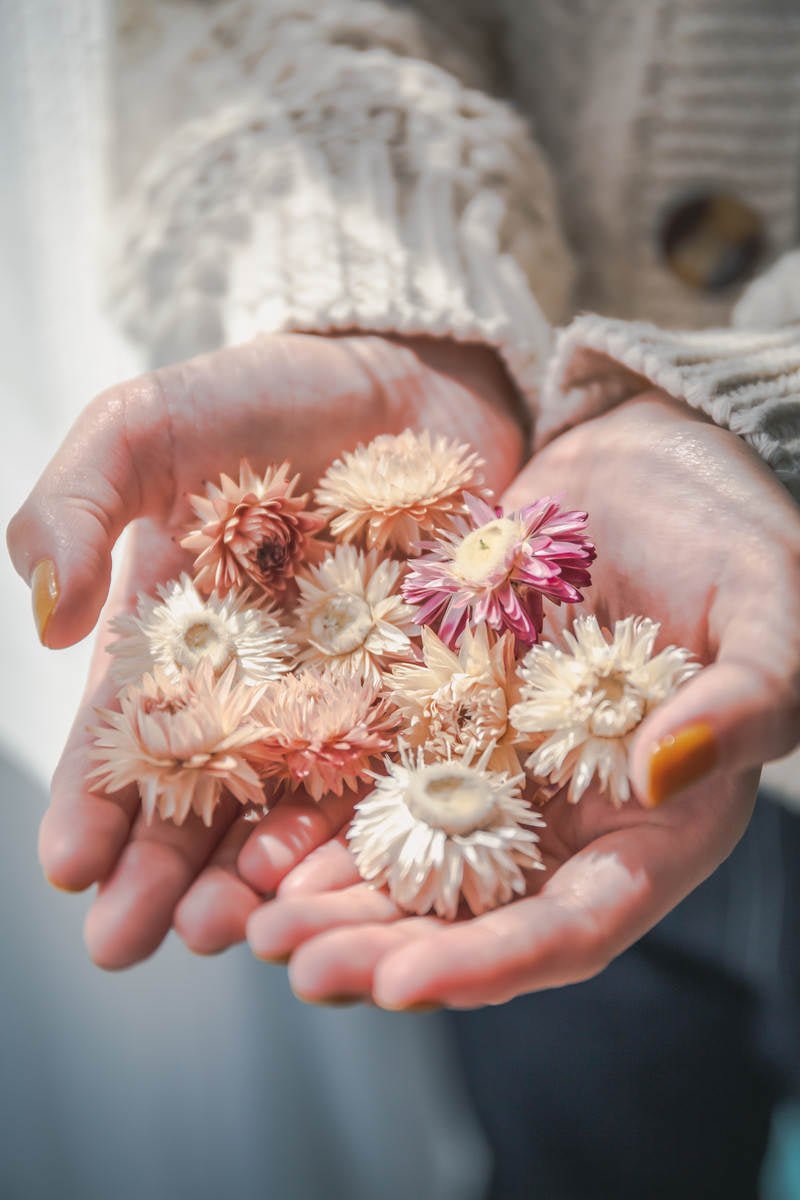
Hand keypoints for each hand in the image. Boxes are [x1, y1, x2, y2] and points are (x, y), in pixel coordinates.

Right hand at [6, 332, 524, 967]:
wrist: (407, 378)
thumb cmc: (264, 397)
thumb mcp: (146, 426)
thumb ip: (77, 506)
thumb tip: (41, 620)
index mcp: (174, 638)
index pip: (124, 735)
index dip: (91, 801)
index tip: (67, 868)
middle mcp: (252, 685)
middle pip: (198, 794)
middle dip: (158, 870)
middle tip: (127, 944)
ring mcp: (339, 696)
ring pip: (288, 804)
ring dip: (250, 873)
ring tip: (223, 935)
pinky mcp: (423, 692)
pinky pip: (391, 770)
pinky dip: (362, 827)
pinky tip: (337, 883)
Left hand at [242, 392, 799, 1007]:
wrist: (646, 465)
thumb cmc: (733, 539)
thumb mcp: (769, 616)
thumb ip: (742, 703)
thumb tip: (667, 774)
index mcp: (652, 825)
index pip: (576, 923)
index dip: (493, 962)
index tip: (404, 983)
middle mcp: (563, 815)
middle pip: (470, 911)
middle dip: (381, 943)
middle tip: (296, 961)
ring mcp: (492, 763)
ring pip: (404, 853)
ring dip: (331, 892)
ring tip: (248, 918)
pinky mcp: (437, 707)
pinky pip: (370, 767)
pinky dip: (317, 803)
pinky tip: (254, 826)